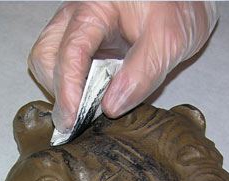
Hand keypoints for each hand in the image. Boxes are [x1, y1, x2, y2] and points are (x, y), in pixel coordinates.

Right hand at [28, 1, 217, 131]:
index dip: (68, 90)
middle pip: (45, 57)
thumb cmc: (178, 7)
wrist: (183, 0)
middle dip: (59, 91)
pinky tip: (92, 100)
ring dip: (61, 90)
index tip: (73, 120)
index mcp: (95, 9)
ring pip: (47, 62)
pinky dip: (71, 88)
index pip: (70, 52)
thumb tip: (110, 107)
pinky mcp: (81, 44)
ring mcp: (76, 30)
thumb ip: (142, 73)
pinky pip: (62, 67)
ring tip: (87, 110)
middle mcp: (77, 17)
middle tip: (79, 120)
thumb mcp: (170, 41)